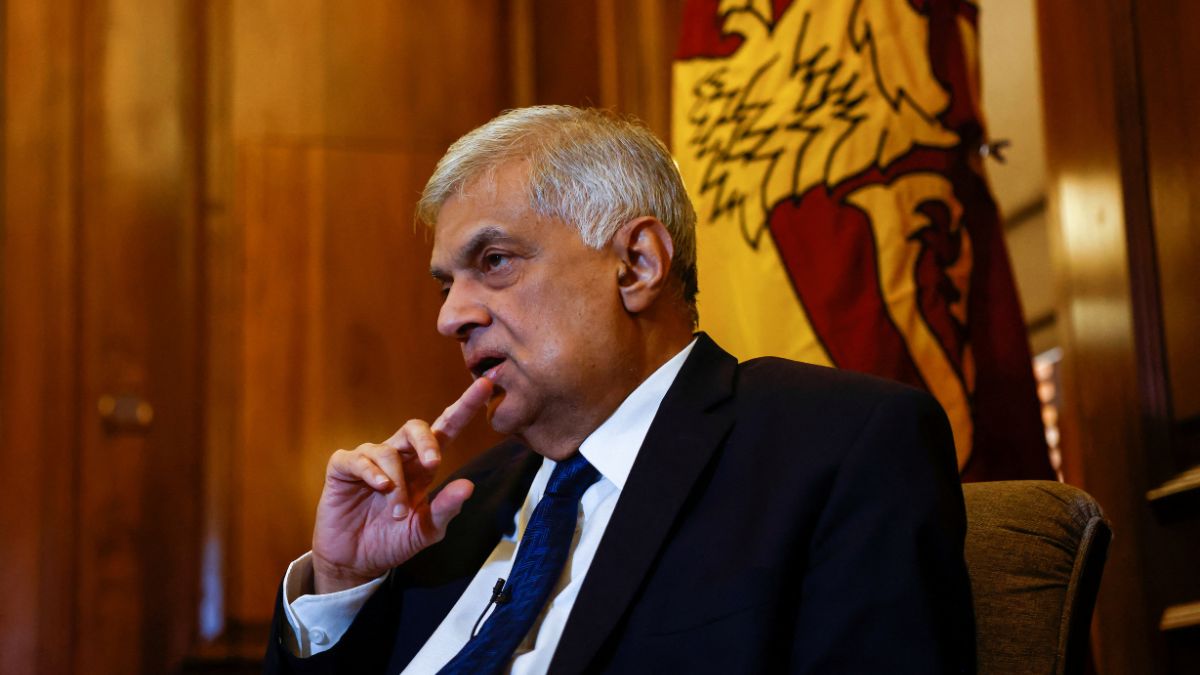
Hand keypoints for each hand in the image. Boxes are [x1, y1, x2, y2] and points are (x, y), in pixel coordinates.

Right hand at [310, 377, 492, 592]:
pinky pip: (358, 459)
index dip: (464, 407)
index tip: (485, 385)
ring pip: (388, 450)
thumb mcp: (426, 530)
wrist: (356, 561)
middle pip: (415, 427)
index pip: (446, 430)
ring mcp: (369, 460)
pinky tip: (380, 487)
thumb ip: (446, 509)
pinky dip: (371, 472)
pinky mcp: (343, 468)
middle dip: (427, 441)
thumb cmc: (393, 540)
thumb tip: (468, 485)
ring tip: (396, 512)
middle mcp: (399, 457)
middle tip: (433, 463)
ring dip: (396, 482)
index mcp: (422, 467)